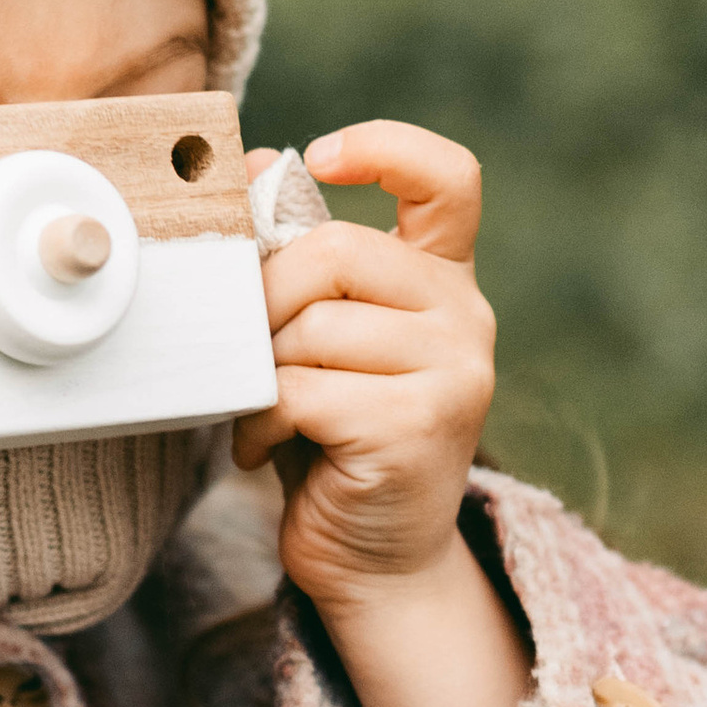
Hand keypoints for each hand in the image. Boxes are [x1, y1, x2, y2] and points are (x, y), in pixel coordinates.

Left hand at [236, 121, 530, 706]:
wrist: (375, 558)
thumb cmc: (333, 437)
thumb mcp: (317, 336)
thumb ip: (299, 260)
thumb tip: (251, 164)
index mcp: (442, 278)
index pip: (449, 177)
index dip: (384, 147)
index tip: (317, 158)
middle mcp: (464, 315)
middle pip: (336, 251)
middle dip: (262, 297)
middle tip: (242, 348)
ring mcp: (455, 370)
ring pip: (313, 327)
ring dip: (258, 372)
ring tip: (258, 411)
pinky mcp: (422, 425)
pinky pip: (305, 390)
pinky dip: (262, 419)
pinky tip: (262, 447)